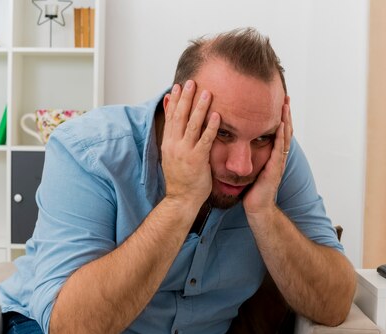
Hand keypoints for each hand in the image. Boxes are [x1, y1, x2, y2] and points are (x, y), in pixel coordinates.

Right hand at [161, 80, 220, 210]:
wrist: (181, 199)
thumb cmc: (181, 178)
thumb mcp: (172, 155)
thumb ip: (173, 137)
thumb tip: (172, 122)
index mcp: (168, 142)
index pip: (171, 116)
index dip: (175, 100)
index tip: (179, 85)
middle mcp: (174, 144)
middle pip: (180, 116)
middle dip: (186, 98)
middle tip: (193, 81)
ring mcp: (185, 152)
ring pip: (192, 125)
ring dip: (200, 107)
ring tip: (207, 93)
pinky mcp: (197, 160)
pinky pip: (205, 140)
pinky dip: (211, 127)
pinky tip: (216, 116)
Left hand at [243, 96, 292, 214]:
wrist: (257, 208)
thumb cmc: (252, 190)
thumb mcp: (249, 169)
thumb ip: (247, 157)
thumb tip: (234, 144)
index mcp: (271, 155)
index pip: (277, 132)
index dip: (278, 117)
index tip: (277, 102)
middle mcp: (278, 157)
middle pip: (284, 130)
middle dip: (286, 114)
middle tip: (286, 97)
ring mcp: (278, 162)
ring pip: (285, 137)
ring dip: (286, 120)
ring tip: (286, 105)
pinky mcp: (275, 168)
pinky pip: (279, 149)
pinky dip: (281, 136)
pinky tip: (281, 125)